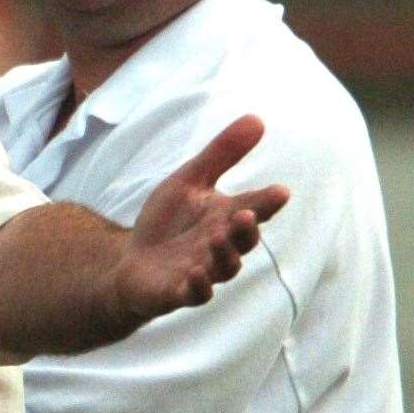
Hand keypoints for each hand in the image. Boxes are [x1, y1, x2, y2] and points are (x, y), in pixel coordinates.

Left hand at [115, 116, 288, 321]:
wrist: (133, 262)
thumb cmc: (168, 222)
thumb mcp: (190, 181)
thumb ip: (221, 154)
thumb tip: (258, 118)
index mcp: (226, 218)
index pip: (254, 209)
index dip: (268, 202)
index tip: (280, 191)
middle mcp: (221, 247)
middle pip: (243, 241)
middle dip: (246, 229)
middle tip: (244, 215)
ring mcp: (203, 271)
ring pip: (224, 268)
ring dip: (223, 254)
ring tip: (216, 238)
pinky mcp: (179, 292)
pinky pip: (195, 294)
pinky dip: (198, 286)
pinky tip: (194, 273)